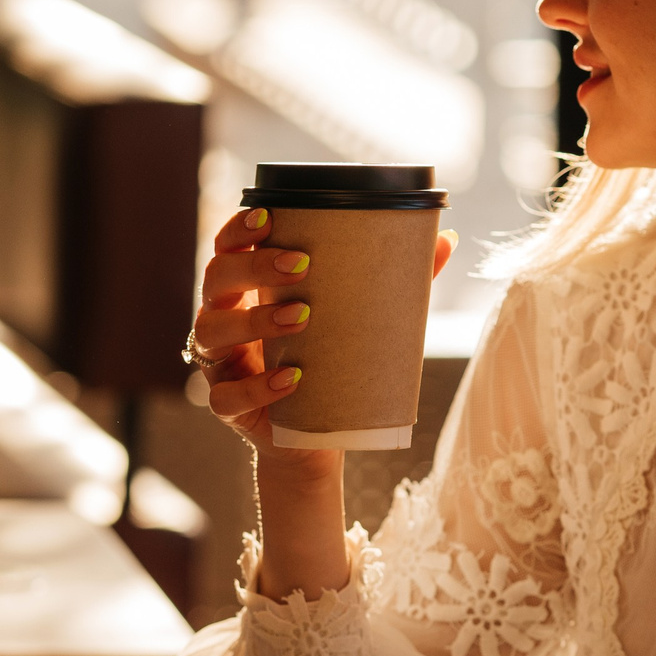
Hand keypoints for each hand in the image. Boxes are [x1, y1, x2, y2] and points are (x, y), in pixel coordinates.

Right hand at [189, 205, 456, 469]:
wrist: (315, 439)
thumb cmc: (329, 363)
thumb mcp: (355, 319)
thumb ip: (392, 279)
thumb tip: (445, 239)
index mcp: (246, 290)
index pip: (227, 247)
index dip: (238, 229)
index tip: (268, 216)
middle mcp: (223, 319)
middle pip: (215, 279)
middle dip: (253, 266)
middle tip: (302, 265)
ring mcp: (221, 364)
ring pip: (210, 333)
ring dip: (254, 321)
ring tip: (302, 317)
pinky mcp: (226, 408)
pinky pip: (225, 396)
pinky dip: (257, 388)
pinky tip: (292, 379)